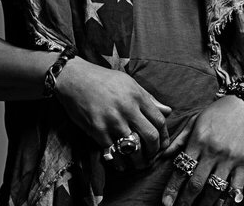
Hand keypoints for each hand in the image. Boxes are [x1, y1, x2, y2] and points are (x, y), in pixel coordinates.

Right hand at [55, 57, 170, 161]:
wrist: (75, 78)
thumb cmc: (103, 79)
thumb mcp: (129, 83)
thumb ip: (148, 98)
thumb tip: (168, 110)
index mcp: (137, 95)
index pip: (159, 120)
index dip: (164, 136)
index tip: (163, 143)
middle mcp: (127, 108)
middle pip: (151, 137)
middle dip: (154, 151)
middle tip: (152, 157)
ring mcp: (112, 120)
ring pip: (133, 149)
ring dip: (138, 161)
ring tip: (139, 164)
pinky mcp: (97, 130)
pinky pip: (113, 153)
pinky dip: (120, 163)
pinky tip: (122, 164)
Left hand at [161, 95, 243, 204]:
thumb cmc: (218, 111)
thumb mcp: (195, 120)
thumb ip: (179, 140)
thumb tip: (162, 156)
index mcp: (198, 139)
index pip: (182, 168)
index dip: (172, 188)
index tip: (165, 202)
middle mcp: (213, 151)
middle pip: (196, 183)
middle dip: (185, 201)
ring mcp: (230, 159)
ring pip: (214, 190)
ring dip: (204, 205)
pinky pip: (235, 189)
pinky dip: (227, 201)